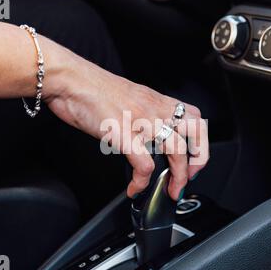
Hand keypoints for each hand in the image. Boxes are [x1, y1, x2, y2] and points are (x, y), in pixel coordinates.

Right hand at [43, 49, 208, 199]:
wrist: (70, 79)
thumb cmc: (92, 89)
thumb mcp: (128, 98)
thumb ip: (144, 112)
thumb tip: (149, 133)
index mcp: (157, 100)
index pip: (195, 117)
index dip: (200, 140)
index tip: (193, 159)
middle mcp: (154, 109)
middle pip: (196, 132)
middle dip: (199, 159)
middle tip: (188, 177)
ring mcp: (141, 121)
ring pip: (177, 150)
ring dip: (177, 176)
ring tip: (169, 190)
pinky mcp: (123, 134)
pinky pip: (144, 164)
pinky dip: (142, 181)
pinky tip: (134, 188)